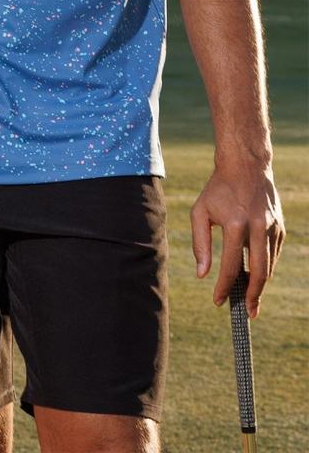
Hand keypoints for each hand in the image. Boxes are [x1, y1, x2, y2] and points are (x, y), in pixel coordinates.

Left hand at [190, 160, 284, 318]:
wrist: (246, 167)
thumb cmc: (217, 190)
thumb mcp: (200, 212)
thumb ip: (200, 244)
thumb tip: (202, 273)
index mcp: (235, 225)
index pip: (231, 265)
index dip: (224, 287)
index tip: (218, 301)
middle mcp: (258, 228)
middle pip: (259, 273)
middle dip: (252, 296)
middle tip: (246, 313)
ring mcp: (273, 228)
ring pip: (269, 266)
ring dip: (261, 286)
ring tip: (251, 301)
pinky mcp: (280, 228)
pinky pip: (273, 255)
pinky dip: (266, 268)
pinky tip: (256, 277)